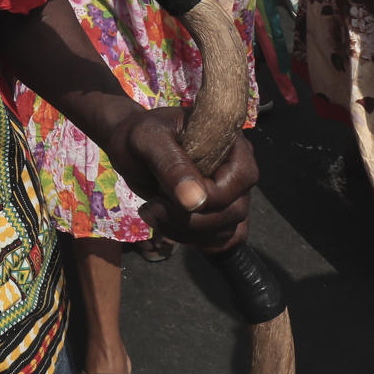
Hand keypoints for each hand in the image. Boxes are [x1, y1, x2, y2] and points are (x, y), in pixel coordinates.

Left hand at [100, 106, 256, 249]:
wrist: (130, 147)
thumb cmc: (138, 134)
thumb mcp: (147, 140)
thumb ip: (171, 165)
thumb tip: (196, 201)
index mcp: (229, 140)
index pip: (242, 177)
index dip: (210, 196)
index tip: (166, 195)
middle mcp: (236, 167)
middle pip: (235, 210)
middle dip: (190, 220)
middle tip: (152, 207)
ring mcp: (230, 193)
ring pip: (226, 230)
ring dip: (185, 232)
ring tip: (152, 212)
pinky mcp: (218, 213)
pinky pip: (220, 240)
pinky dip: (191, 239)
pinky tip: (165, 224)